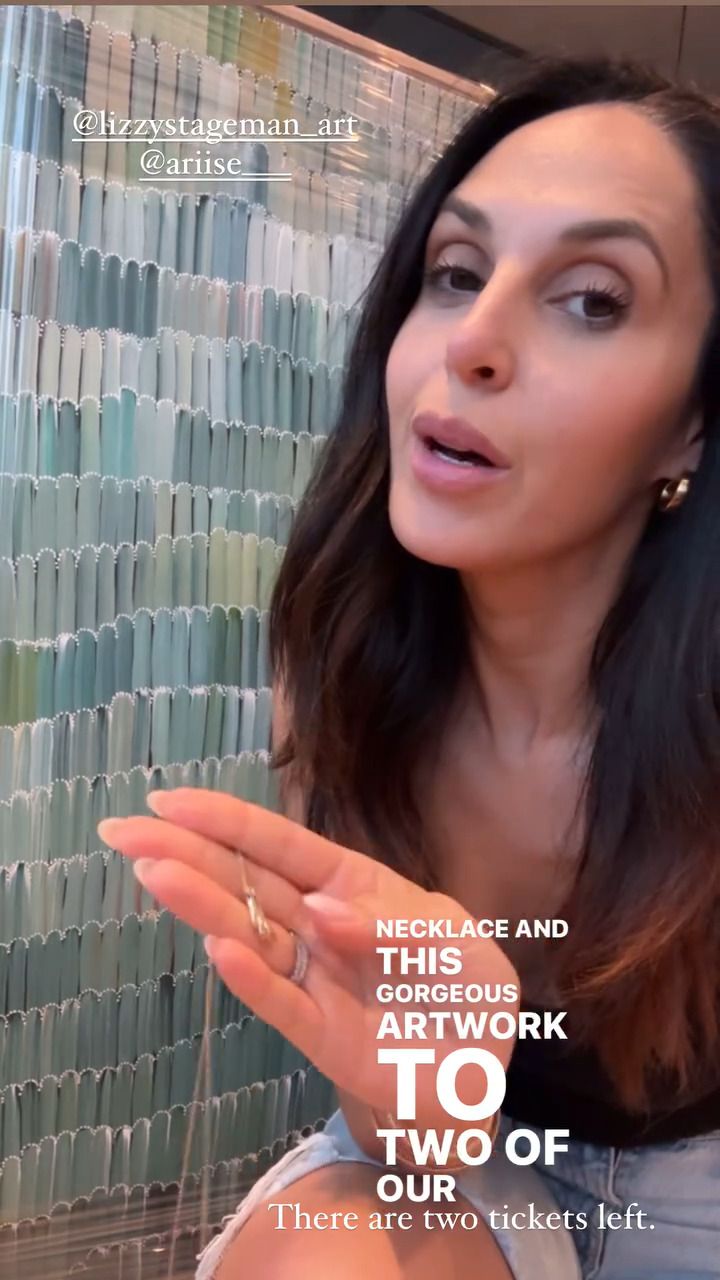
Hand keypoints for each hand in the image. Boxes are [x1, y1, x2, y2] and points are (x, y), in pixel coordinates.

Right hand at [97, 788, 519, 1128]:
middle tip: (123, 831)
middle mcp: (318, 924)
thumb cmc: (466, 987)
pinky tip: (218, 950)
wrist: (481, 1069)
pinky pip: (278, 1002)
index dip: (226, 821)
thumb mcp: (452, 940)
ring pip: (248, 934)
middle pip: (246, 882)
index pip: (280, 845)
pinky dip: (250, 979)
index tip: (166, 801)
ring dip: (203, 906)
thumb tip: (323, 912)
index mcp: (351, 884)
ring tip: (154, 874)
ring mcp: (312, 977)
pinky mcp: (316, 1033)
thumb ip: (394, 925)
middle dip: (186, 852)